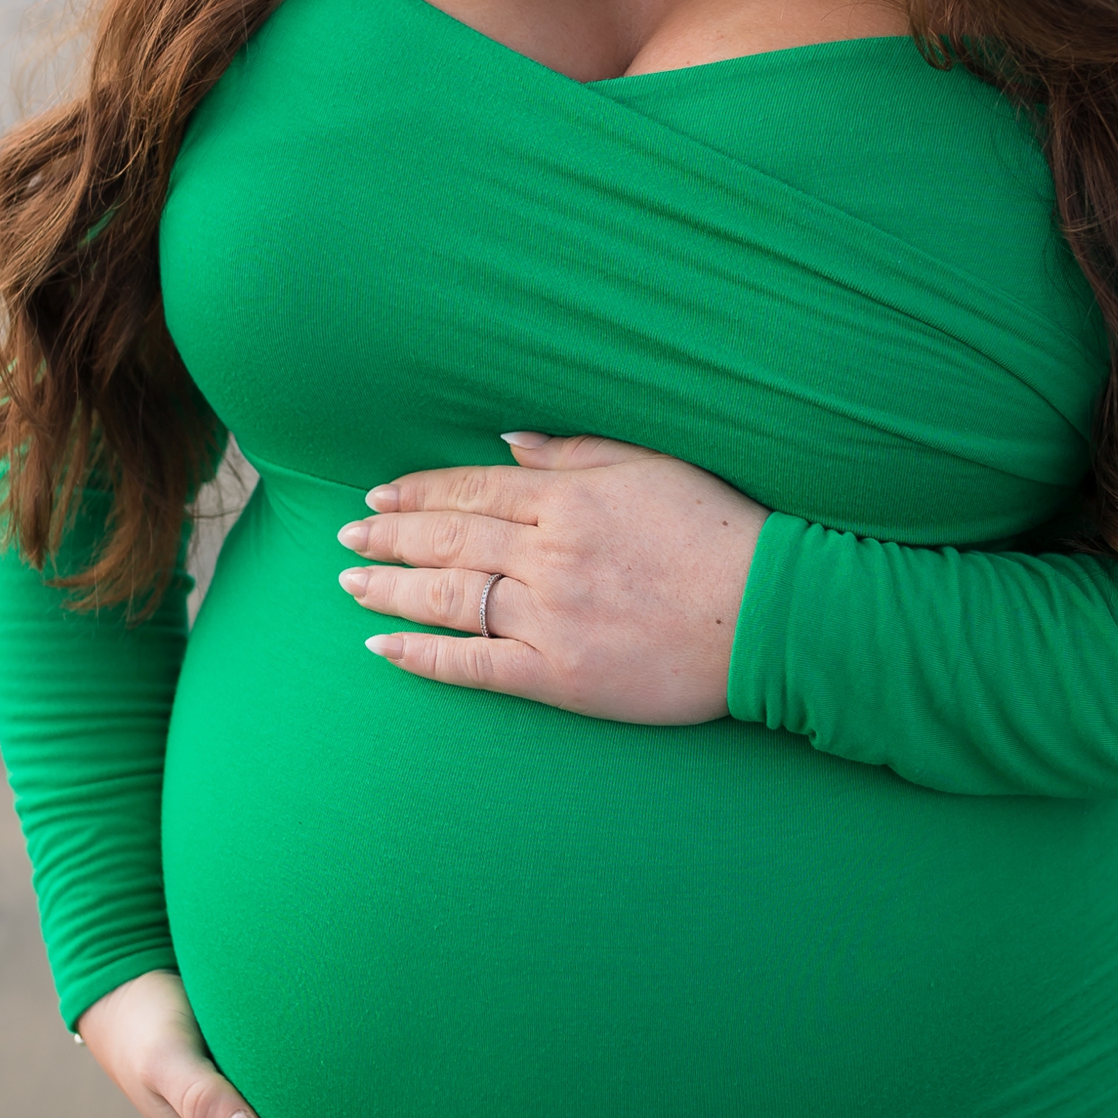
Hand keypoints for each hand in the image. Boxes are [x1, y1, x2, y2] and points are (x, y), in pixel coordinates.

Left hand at [336, 431, 768, 722]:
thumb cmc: (721, 532)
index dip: (419, 491)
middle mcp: (549, 554)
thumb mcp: (654, 466)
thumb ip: (577, 451)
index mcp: (569, 499)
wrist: (770, 614)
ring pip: (449, 598)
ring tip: (350, 584)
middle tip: (347, 535)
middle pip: (448, 540)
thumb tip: (508, 442)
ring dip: (391, 589)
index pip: (473, 491)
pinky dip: (424, 657)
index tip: (380, 493)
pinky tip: (384, 650)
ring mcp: (550, 617)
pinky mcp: (561, 675)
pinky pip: (475, 665)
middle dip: (389, 535)